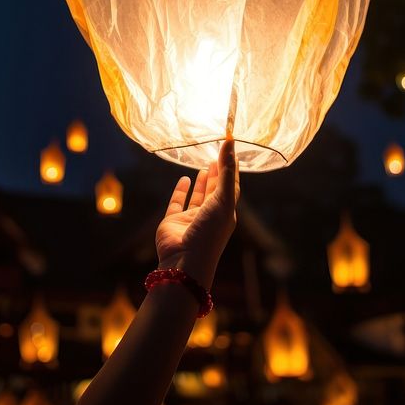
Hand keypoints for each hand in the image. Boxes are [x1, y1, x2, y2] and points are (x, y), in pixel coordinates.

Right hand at [155, 139, 238, 287]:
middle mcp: (210, 215)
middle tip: (218, 155)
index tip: (231, 152)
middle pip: (215, 191)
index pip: (231, 187)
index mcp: (226, 212)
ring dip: (202, 182)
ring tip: (204, 166)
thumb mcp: (222, 200)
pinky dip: (181, 191)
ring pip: (198, 197)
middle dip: (217, 174)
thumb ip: (225, 172)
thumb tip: (230, 143)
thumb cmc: (209, 232)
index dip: (232, 170)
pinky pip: (177, 203)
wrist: (185, 261)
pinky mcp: (173, 221)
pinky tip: (184, 179)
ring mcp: (191, 219)